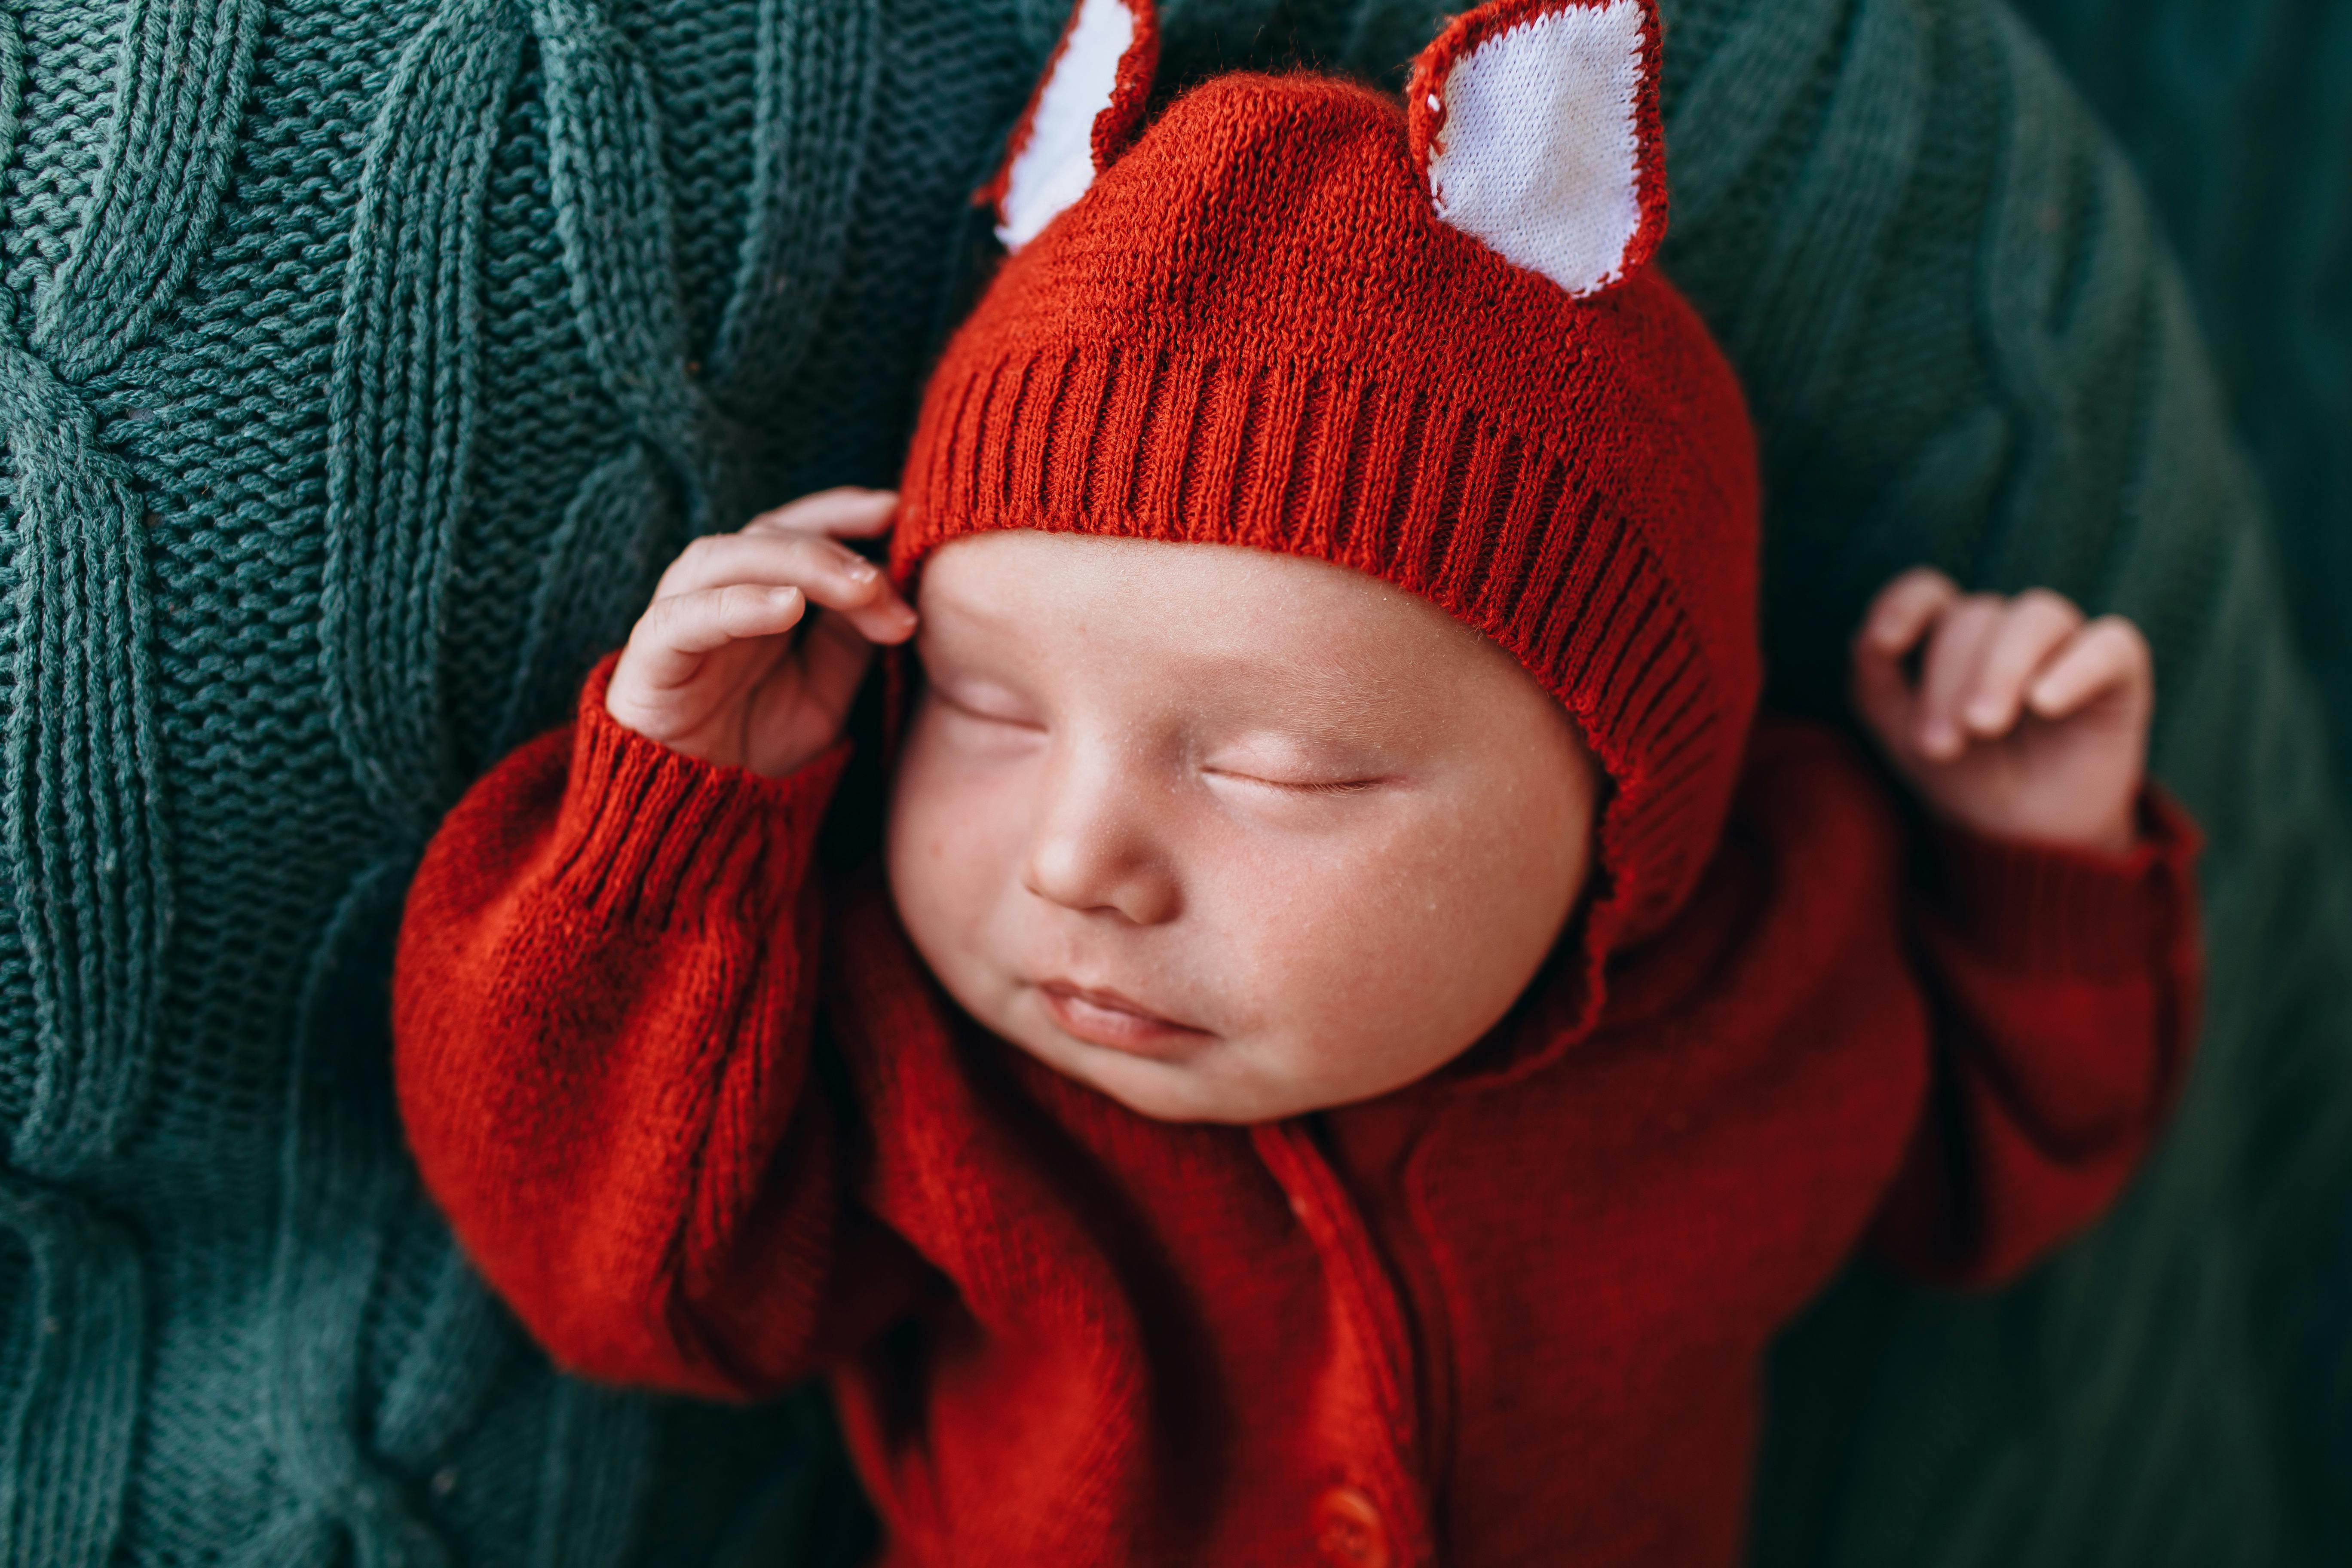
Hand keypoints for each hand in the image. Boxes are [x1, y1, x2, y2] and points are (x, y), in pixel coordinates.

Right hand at [606, 488, 915, 776]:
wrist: (698, 811)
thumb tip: (887, 589)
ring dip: (794, 564)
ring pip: (722, 559)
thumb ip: (849, 640)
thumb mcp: (825, 691)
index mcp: (754, 593)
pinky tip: (786, 607)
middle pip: (765, 536)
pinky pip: (683, 617)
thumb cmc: (757, 742)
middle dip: (832, 551)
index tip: (893, 511)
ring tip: (854, 589)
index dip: (838, 512)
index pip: (792, 528)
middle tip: (883, 582)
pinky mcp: (649, 659)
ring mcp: (676, 621)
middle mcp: (712, 594)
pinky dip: (736, 604)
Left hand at [1851, 569, 2151, 853]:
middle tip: (1940, 745)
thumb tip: (1869, 637)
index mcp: (1954, 637)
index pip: (1929, 592)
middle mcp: (2008, 630)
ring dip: (2001, 667)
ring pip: (2037, 616)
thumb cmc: (1966, 778)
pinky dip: (2075, 668)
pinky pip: (2109, 643)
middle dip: (1947, 680)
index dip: (1903, 604)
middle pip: (1973, 616)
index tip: (1882, 643)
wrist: (2026, 838)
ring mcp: (2065, 644)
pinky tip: (2044, 703)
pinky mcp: (2119, 670)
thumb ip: (1874, 683)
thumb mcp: (1905, 737)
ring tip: (1982, 725)